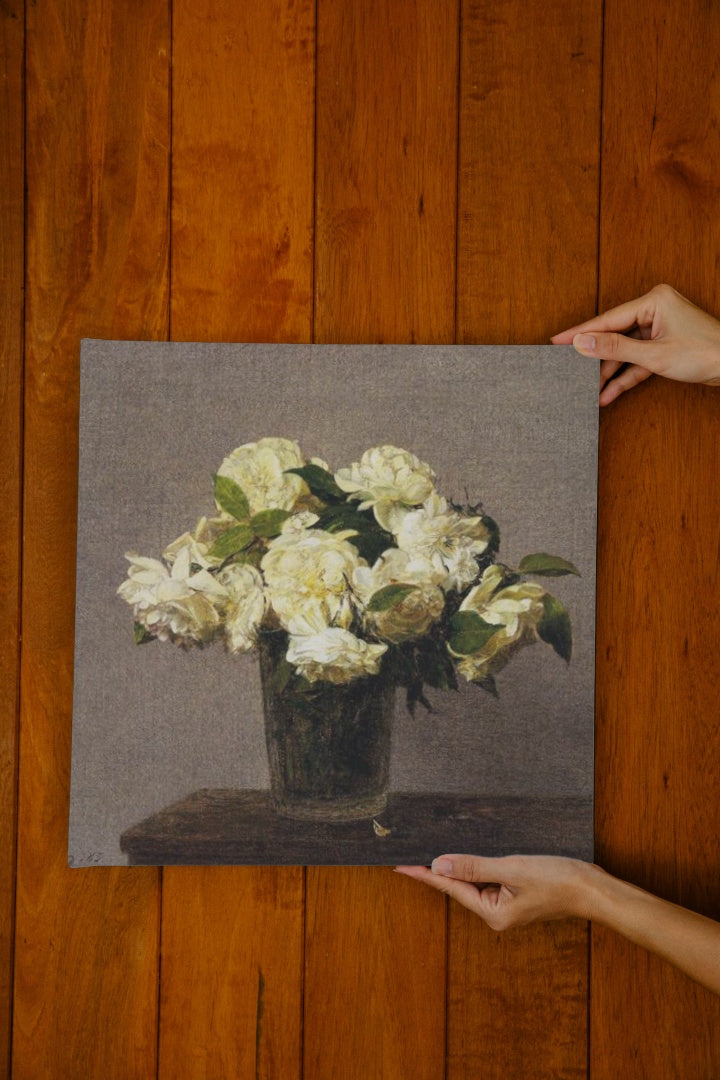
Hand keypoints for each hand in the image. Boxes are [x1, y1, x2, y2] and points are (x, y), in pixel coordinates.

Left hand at [395, 854, 595, 929]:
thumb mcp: (511, 869)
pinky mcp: (518, 895)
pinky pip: (490, 879)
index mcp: (493, 913)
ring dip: (460, 866)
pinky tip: (471, 854)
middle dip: (439, 870)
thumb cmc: (557, 880)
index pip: (451, 889)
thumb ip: (473, 867)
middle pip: (461, 887)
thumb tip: (439, 865)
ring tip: (436, 850)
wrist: (593, 889)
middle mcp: (497, 914)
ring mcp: (508, 905)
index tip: (401, 867)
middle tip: (412, 853)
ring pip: (476, 882)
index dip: (425, 875)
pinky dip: (479, 866)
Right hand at [551, 283, 719, 405]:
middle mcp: (655, 310)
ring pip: (624, 351)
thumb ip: (615, 348)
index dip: (581, 333)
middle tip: (568, 369)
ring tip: (588, 390)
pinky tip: (608, 393)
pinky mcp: (663, 346)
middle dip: (595, 357)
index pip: (608, 319)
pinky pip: (637, 361)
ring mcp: (659, 328)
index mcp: (653, 301)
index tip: (557, 341)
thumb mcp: (654, 355)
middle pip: (614, 335)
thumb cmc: (705, 353)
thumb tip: (582, 342)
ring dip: (609, 373)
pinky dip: (625, 376)